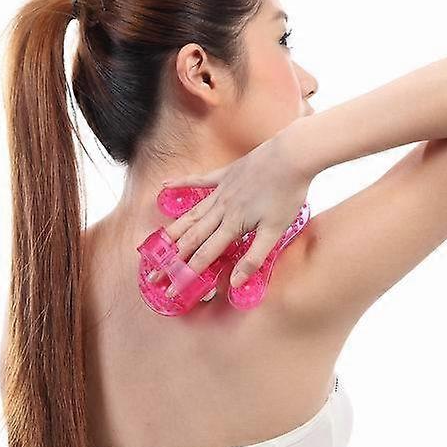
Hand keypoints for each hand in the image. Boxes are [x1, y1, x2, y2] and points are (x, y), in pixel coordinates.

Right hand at [150, 127, 312, 289]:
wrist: (292, 156)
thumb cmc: (286, 194)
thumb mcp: (275, 231)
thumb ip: (253, 258)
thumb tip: (235, 283)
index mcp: (232, 225)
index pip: (204, 256)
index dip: (187, 274)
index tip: (172, 290)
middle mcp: (221, 209)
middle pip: (191, 238)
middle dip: (172, 259)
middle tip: (154, 274)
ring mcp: (221, 191)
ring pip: (191, 214)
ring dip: (173, 231)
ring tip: (157, 244)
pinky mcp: (225, 174)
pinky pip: (199, 180)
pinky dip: (181, 182)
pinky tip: (166, 185)